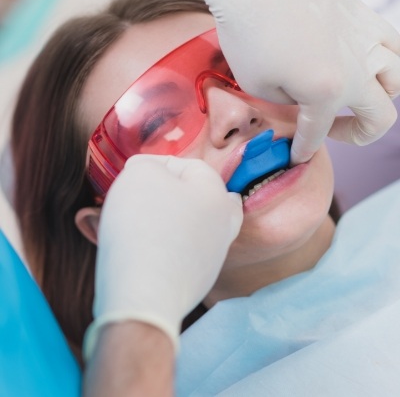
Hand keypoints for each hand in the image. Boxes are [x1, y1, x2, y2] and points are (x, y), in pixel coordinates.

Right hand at [84, 154, 241, 357]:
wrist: (143, 296)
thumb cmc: (144, 226)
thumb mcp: (140, 174)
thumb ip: (146, 165)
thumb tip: (148, 173)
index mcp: (217, 195)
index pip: (189, 165)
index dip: (155, 164)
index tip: (130, 174)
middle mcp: (223, 226)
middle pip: (198, 198)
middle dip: (168, 194)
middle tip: (142, 197)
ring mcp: (212, 257)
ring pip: (187, 227)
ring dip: (161, 221)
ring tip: (129, 223)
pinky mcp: (195, 283)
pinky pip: (177, 254)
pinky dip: (160, 247)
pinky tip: (136, 249)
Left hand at [154, 0, 399, 163]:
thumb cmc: (247, 31)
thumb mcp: (257, 85)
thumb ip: (288, 103)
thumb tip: (302, 100)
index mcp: (328, 92)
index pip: (319, 133)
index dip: (304, 149)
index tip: (296, 156)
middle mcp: (358, 68)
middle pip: (381, 116)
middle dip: (358, 134)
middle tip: (332, 130)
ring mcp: (366, 37)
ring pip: (398, 78)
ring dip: (380, 97)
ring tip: (355, 97)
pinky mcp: (362, 13)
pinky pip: (393, 43)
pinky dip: (386, 61)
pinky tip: (364, 61)